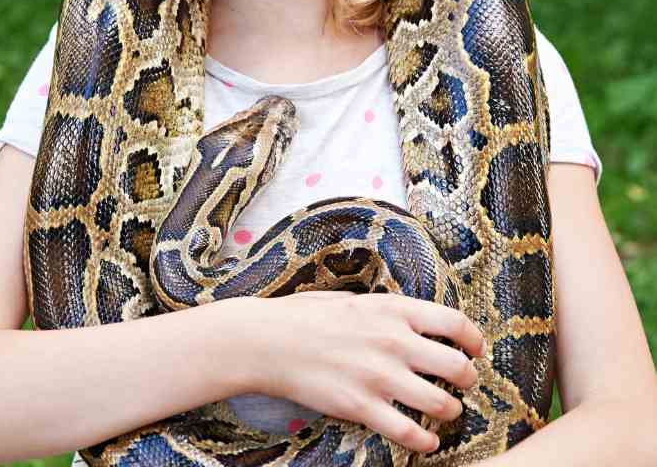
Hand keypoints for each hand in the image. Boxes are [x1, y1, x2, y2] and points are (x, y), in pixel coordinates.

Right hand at [227, 291, 485, 452]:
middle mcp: (393, 342)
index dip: (474, 340)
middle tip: (465, 385)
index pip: (455, 324)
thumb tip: (407, 319)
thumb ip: (384, 310)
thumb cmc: (303, 317)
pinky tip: (427, 441)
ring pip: (441, 403)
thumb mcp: (351, 300)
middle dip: (469, 380)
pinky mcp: (360, 406)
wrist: (266, 341)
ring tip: (446, 412)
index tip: (476, 351)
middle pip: (457, 366)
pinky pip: (408, 432)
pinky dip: (426, 441)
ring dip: (451, 411)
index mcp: (392, 310)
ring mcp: (378, 375)